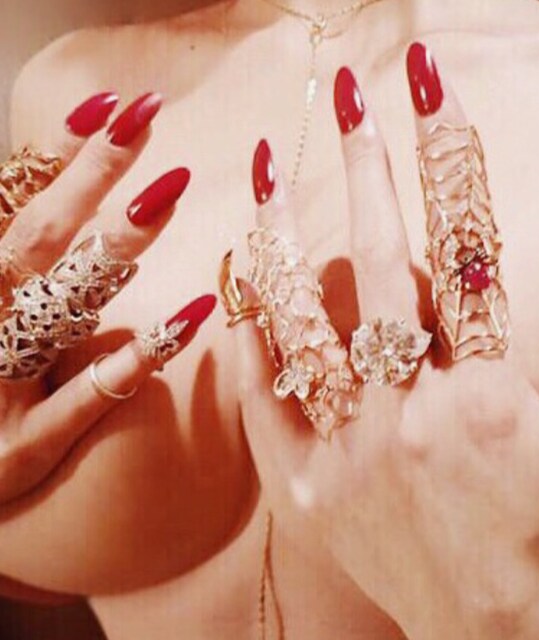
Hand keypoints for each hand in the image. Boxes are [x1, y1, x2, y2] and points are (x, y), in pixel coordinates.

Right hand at [0, 91, 215, 502]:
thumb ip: (24, 275)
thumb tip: (60, 212)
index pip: (17, 209)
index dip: (58, 156)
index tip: (107, 105)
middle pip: (39, 238)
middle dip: (91, 175)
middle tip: (146, 118)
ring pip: (59, 305)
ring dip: (114, 245)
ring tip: (170, 191)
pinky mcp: (23, 449)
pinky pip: (86, 397)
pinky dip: (135, 358)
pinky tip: (191, 316)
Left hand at [230, 46, 538, 638]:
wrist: (503, 633)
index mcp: (491, 397)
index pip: (469, 247)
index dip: (451, 157)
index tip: (430, 88)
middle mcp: (411, 415)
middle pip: (383, 266)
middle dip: (367, 170)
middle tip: (348, 99)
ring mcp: (348, 453)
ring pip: (302, 324)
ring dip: (281, 239)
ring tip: (262, 171)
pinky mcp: (307, 489)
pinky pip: (265, 401)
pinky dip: (249, 338)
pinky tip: (237, 279)